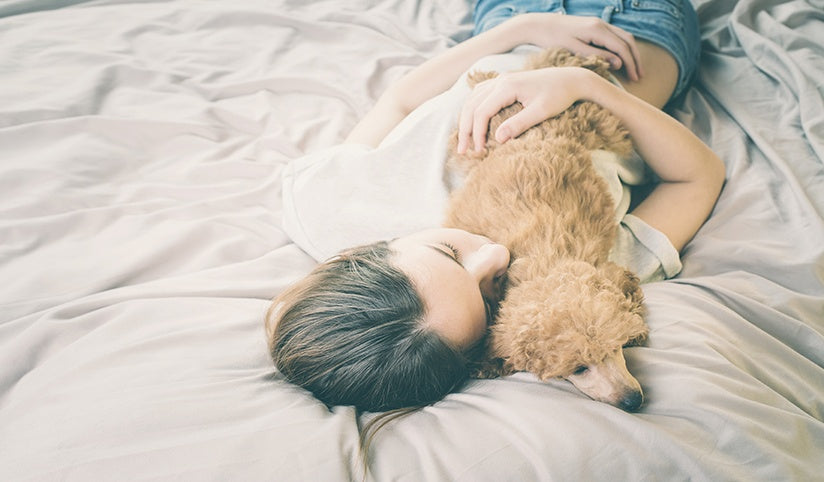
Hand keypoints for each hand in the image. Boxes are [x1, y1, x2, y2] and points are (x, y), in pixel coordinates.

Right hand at [457, 67, 588, 152]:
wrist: (571, 79)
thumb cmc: (559, 95)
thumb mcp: (541, 112)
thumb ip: (519, 124)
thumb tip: (497, 139)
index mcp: (507, 87)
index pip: (482, 112)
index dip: (477, 133)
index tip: (479, 151)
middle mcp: (500, 80)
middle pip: (472, 105)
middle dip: (465, 129)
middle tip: (462, 150)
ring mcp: (501, 79)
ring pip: (473, 99)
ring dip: (466, 119)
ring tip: (465, 139)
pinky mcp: (504, 82)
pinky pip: (480, 94)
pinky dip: (473, 108)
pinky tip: (474, 121)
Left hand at [516, 13, 642, 80]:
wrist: (538, 24)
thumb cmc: (552, 39)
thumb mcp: (574, 50)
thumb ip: (596, 56)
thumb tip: (618, 63)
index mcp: (597, 30)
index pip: (622, 48)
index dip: (631, 64)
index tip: (634, 79)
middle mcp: (601, 24)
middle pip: (628, 41)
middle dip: (635, 59)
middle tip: (639, 76)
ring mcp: (598, 23)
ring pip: (623, 37)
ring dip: (631, 53)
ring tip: (634, 70)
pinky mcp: (594, 26)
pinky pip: (614, 36)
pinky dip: (622, 48)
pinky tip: (621, 60)